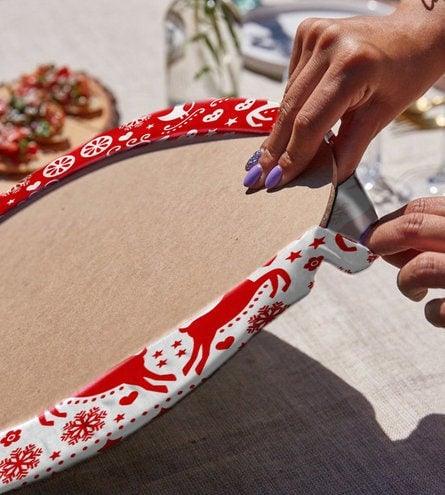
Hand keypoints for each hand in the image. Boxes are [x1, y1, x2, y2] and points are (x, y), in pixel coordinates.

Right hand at [243, 1, 444, 189]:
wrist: (415, 34)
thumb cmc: (404, 75)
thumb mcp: (381, 116)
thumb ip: (349, 149)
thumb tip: (323, 180)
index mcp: (352, 67)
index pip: (309, 123)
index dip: (291, 156)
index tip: (274, 180)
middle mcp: (328, 44)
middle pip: (291, 110)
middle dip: (275, 148)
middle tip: (256, 176)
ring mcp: (315, 34)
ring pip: (288, 97)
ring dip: (280, 129)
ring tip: (268, 157)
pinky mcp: (307, 30)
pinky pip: (291, 79)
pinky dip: (292, 103)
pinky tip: (296, 116)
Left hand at [363, 197, 444, 327]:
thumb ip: (434, 236)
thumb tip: (388, 244)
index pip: (423, 209)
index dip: (389, 222)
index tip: (372, 235)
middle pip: (414, 227)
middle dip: (381, 240)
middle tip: (371, 252)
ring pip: (422, 267)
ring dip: (407, 280)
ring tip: (414, 291)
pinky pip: (437, 311)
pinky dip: (432, 313)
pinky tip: (438, 311)